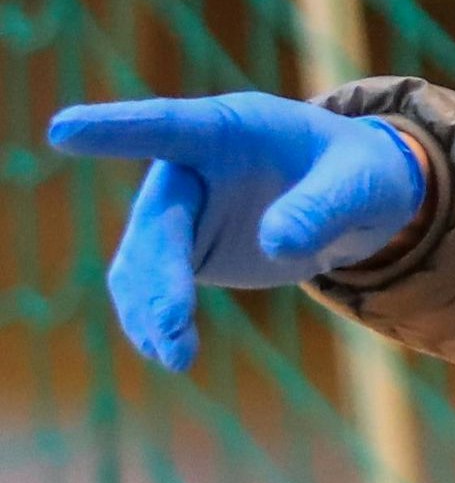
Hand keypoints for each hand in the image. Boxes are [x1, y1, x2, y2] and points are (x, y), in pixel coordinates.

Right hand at [46, 94, 429, 371]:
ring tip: (177, 356)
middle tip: (172, 323)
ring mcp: (181, 210)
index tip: (65, 130)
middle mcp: (191, 167)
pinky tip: (166, 350)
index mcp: (231, 128)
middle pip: (160, 216)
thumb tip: (276, 246)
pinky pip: (152, 285)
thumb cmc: (360, 173)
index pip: (168, 125)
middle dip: (159, 270)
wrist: (357, 198)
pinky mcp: (183, 250)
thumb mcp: (360, 186)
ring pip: (146, 259)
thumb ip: (322, 208)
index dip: (116, 128)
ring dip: (153, 306)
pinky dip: (153, 318)